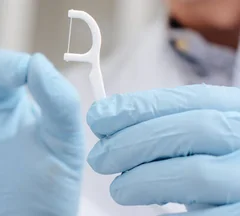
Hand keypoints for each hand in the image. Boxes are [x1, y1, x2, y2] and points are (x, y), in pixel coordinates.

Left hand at [86, 84, 239, 214]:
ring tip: (119, 189)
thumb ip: (166, 126)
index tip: (98, 118)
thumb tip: (105, 119)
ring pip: (195, 174)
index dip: (141, 106)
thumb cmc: (215, 170)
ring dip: (144, 180)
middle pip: (194, 130)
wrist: (237, 204)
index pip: (195, 99)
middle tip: (99, 159)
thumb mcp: (201, 141)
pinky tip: (152, 212)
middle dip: (135, 141)